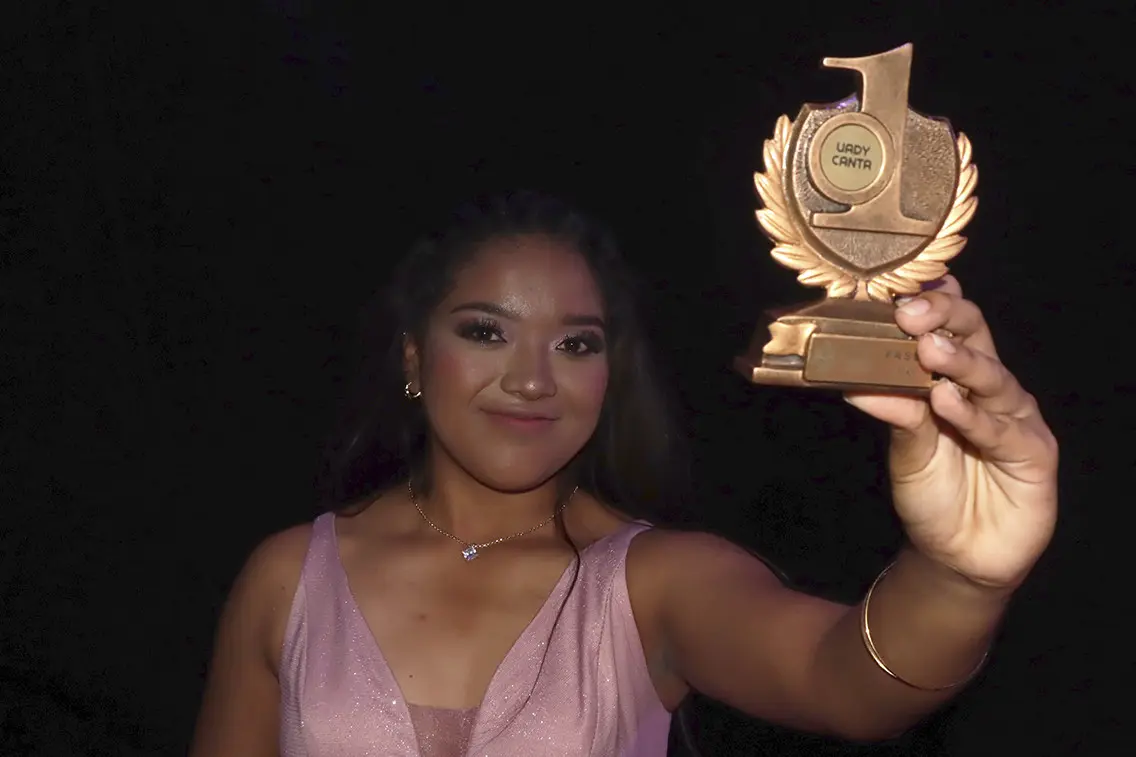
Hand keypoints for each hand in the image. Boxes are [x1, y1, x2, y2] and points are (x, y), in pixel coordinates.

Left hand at [844, 276, 1057, 590]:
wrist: (959, 554)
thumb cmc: (934, 492)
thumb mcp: (906, 449)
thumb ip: (893, 411)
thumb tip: (853, 380)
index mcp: (957, 374)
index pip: (949, 323)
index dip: (930, 301)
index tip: (896, 289)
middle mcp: (989, 386)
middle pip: (975, 335)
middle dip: (944, 317)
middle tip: (909, 312)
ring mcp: (1015, 416)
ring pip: (990, 377)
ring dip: (959, 362)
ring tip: (929, 351)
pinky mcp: (1034, 451)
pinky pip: (1000, 429)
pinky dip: (972, 414)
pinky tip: (947, 401)